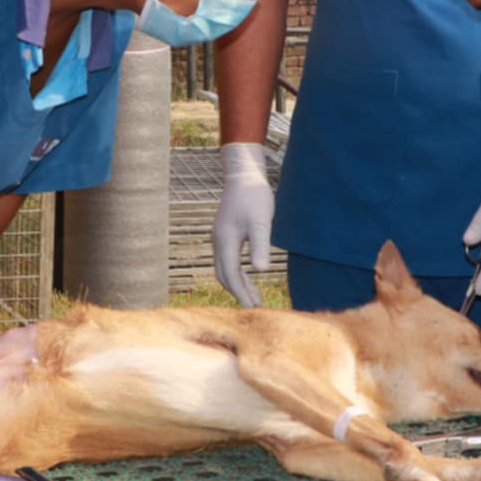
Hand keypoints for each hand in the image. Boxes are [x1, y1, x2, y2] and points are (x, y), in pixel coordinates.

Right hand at [213, 142, 274, 307]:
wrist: (243, 173)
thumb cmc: (254, 195)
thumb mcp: (261, 221)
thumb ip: (260, 246)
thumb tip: (260, 272)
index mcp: (226, 241)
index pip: (231, 275)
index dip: (242, 293)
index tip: (254, 307)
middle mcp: (219, 241)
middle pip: (224, 275)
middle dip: (239, 292)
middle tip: (256, 306)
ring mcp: (220, 237)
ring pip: (225, 268)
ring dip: (238, 284)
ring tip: (254, 296)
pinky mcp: (225, 233)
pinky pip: (228, 260)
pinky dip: (237, 272)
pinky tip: (250, 275)